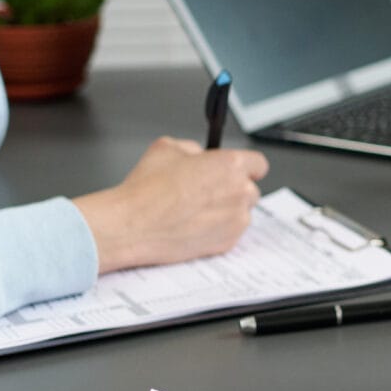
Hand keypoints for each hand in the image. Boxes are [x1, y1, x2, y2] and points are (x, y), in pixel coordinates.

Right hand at [73, 136, 269, 272]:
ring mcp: (236, 220)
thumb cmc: (146, 189)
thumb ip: (192, 148)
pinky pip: (230, 232)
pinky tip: (193, 225)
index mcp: (231, 165)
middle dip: (233, 189)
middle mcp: (240, 193)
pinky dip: (218, 229)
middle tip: (206, 191)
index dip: (246, 166)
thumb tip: (198, 155)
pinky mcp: (228, 243)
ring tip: (194, 210)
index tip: (238, 170)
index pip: (258, 163)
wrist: (132, 225)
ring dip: (226, 210)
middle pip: (250, 189)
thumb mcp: (166, 147)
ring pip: (241, 212)